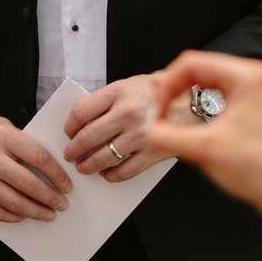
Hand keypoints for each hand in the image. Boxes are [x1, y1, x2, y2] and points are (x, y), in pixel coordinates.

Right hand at [0, 114, 71, 222]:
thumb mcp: (6, 127)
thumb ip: (26, 146)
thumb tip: (53, 171)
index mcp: (4, 137)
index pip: (39, 158)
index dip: (57, 175)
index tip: (67, 185)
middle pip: (28, 184)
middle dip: (50, 198)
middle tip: (62, 204)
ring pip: (13, 202)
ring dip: (35, 211)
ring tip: (48, 214)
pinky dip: (14, 217)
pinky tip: (24, 216)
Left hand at [62, 74, 177, 180]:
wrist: (193, 104)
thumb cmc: (162, 93)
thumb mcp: (131, 85)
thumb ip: (108, 100)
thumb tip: (83, 119)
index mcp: (119, 92)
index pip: (81, 111)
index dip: (69, 125)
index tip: (68, 132)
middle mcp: (128, 113)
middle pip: (88, 137)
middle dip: (73, 150)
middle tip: (69, 154)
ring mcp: (140, 134)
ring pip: (103, 157)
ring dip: (88, 165)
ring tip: (84, 167)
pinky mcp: (153, 153)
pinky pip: (124, 171)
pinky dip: (111, 175)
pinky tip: (107, 174)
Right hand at [144, 51, 261, 205]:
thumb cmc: (261, 169)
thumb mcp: (204, 150)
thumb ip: (168, 137)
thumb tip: (148, 129)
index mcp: (247, 78)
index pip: (192, 63)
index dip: (167, 84)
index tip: (157, 107)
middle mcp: (255, 78)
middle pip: (200, 68)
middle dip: (175, 89)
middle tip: (159, 110)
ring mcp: (258, 91)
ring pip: (209, 81)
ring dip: (187, 95)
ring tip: (171, 114)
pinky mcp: (256, 106)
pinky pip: (221, 93)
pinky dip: (202, 104)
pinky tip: (192, 120)